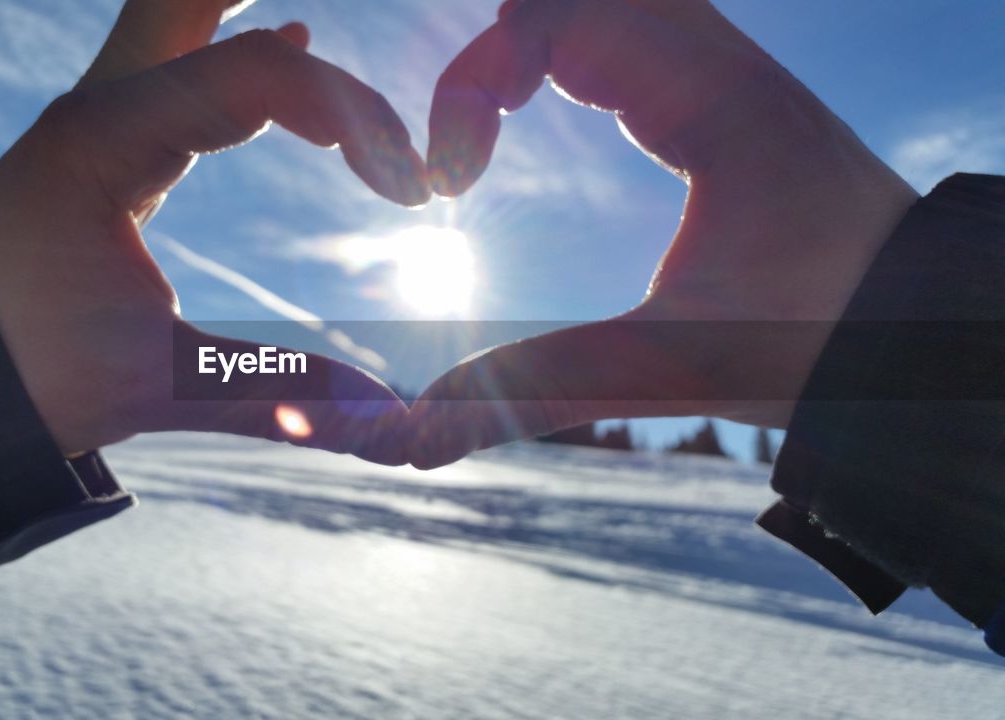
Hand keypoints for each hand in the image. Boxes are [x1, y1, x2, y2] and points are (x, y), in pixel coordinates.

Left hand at [0, 0, 428, 462]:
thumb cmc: (35, 377)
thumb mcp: (160, 384)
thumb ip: (276, 391)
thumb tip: (388, 418)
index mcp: (105, 142)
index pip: (256, 75)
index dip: (352, 116)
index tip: (408, 186)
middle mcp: (96, 105)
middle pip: (194, 0)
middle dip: (277, 18)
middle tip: (342, 23)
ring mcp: (94, 114)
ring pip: (177, 13)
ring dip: (254, 12)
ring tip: (324, 16)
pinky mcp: (101, 140)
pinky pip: (175, 58)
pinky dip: (234, 40)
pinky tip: (285, 33)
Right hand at [406, 0, 918, 468]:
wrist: (924, 332)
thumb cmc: (814, 340)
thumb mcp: (664, 366)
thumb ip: (534, 390)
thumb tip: (417, 438)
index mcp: (712, 100)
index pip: (557, 16)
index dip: (475, 79)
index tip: (450, 183)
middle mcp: (723, 61)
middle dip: (497, 53)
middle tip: (465, 143)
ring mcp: (729, 68)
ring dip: (536, 45)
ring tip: (490, 124)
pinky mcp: (729, 93)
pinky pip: (636, 27)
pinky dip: (574, 51)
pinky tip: (549, 110)